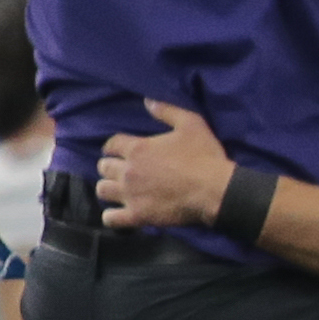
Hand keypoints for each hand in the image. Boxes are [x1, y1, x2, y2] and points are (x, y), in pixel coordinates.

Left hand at [99, 99, 233, 230]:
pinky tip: (120, 213)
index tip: (120, 150)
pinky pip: (111, 219)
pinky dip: (112, 216)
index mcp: (137, 148)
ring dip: (109, 188)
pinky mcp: (137, 215)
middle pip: (103, 167)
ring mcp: (130, 195)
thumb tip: (147, 101)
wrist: (215, 190)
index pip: (111, 144)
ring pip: (103, 190)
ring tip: (120, 190)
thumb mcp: (191, 124)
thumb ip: (167, 111)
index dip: (114, 147)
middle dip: (111, 167)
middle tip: (123, 170)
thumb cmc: (204, 156)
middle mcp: (128, 171)